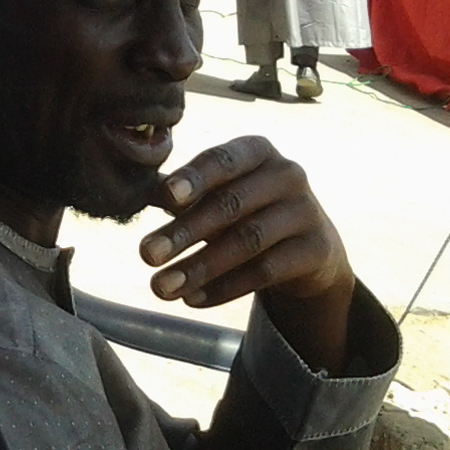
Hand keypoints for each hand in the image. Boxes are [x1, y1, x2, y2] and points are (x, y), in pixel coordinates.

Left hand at [141, 136, 356, 372]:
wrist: (309, 248)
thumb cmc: (246, 210)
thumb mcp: (218, 194)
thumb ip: (180, 193)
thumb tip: (132, 193)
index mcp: (256, 150)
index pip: (221, 159)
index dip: (194, 177)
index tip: (166, 198)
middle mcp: (286, 174)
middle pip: (229, 204)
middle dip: (183, 232)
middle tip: (145, 255)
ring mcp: (306, 211)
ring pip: (246, 241)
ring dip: (199, 267)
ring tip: (161, 287)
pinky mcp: (317, 249)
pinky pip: (265, 271)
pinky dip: (225, 288)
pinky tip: (192, 299)